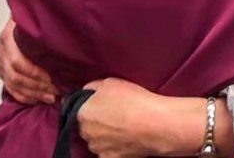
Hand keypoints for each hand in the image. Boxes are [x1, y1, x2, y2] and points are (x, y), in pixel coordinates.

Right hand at [0, 18, 57, 103]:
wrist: (22, 14)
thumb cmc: (35, 16)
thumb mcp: (38, 16)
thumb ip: (47, 24)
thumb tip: (64, 34)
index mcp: (9, 36)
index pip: (19, 62)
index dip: (37, 74)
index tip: (55, 79)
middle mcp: (1, 49)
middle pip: (16, 76)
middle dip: (38, 86)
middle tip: (57, 91)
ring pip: (12, 84)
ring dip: (33, 93)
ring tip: (51, 97)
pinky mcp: (0, 69)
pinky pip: (9, 87)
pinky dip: (23, 96)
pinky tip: (37, 99)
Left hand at [78, 78, 207, 157]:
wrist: (154, 125)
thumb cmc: (134, 101)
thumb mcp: (111, 82)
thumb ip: (94, 87)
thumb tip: (88, 92)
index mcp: (82, 112)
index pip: (78, 109)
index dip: (91, 105)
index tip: (103, 104)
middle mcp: (85, 132)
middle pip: (87, 126)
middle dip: (97, 121)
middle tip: (116, 114)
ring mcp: (97, 148)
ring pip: (97, 140)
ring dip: (105, 136)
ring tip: (125, 127)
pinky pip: (108, 152)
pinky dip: (115, 147)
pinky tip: (127, 139)